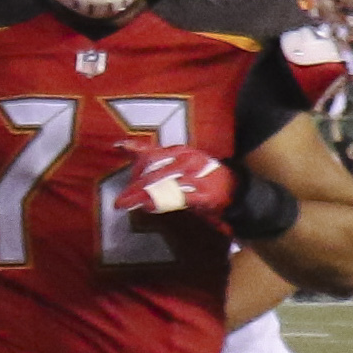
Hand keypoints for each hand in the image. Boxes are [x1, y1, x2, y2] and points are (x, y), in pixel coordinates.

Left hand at [112, 144, 235, 229]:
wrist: (232, 186)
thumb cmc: (197, 173)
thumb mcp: (174, 159)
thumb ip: (148, 155)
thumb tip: (119, 145)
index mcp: (179, 151)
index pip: (151, 156)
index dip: (135, 167)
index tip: (126, 178)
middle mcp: (187, 161)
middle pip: (155, 173)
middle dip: (135, 187)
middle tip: (121, 201)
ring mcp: (196, 177)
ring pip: (164, 185)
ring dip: (143, 196)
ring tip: (128, 204)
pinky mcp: (204, 194)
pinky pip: (180, 198)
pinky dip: (162, 202)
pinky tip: (149, 206)